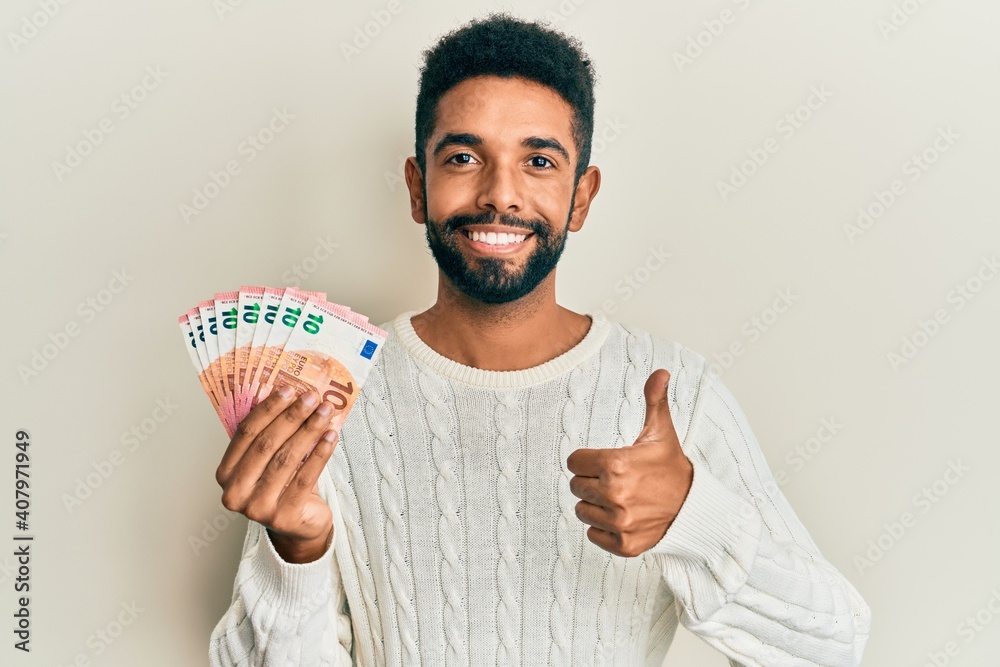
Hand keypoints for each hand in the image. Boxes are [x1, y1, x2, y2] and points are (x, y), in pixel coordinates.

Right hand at [215, 385, 338, 563]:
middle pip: (266, 444)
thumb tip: (291, 395)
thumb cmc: (282, 486)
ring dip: (309, 431)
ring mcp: (257, 508)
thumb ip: (270, 435)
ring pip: (286, 459)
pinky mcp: (283, 516)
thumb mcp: (268, 461)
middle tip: (311, 397)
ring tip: (325, 413)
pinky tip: (331, 436)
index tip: (288, 389)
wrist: (298, 526)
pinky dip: (320, 453)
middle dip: (292, 416)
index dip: (268, 409)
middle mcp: (235, 492)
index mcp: (225, 473)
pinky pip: (305, 477)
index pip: (245, 433)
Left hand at [566, 368, 693, 557]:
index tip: (606, 462)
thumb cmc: (671, 466)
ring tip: (621, 498)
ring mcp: (619, 522)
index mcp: (616, 464)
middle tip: (618, 480)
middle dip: (593, 481)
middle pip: (576, 486)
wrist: (695, 507)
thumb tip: (661, 371)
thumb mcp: (661, 432)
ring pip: (582, 511)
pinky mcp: (623, 545)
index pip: (574, 462)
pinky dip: (604, 529)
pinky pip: (593, 535)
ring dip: (596, 505)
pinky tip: (624, 518)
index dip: (588, 460)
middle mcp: (614, 494)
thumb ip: (654, 400)